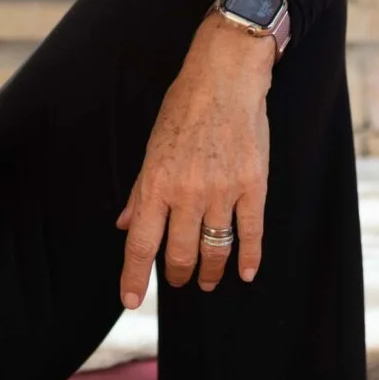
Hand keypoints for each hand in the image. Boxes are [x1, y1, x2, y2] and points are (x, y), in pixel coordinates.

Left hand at [115, 14, 271, 304]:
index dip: (134, 277)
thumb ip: (141, 191)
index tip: (131, 301)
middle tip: (177, 281)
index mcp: (157, 183)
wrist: (226, 78)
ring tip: (207, 280)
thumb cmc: (184, 108)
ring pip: (214, 250)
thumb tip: (125, 225)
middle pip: (179, 253)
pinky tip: (245, 273)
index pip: (140, 244)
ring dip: (210, 271)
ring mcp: (222, 192)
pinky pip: (251, 233)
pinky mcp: (253, 186)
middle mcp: (187, 193)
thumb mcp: (153, 147)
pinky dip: (249, 258)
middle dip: (176, 275)